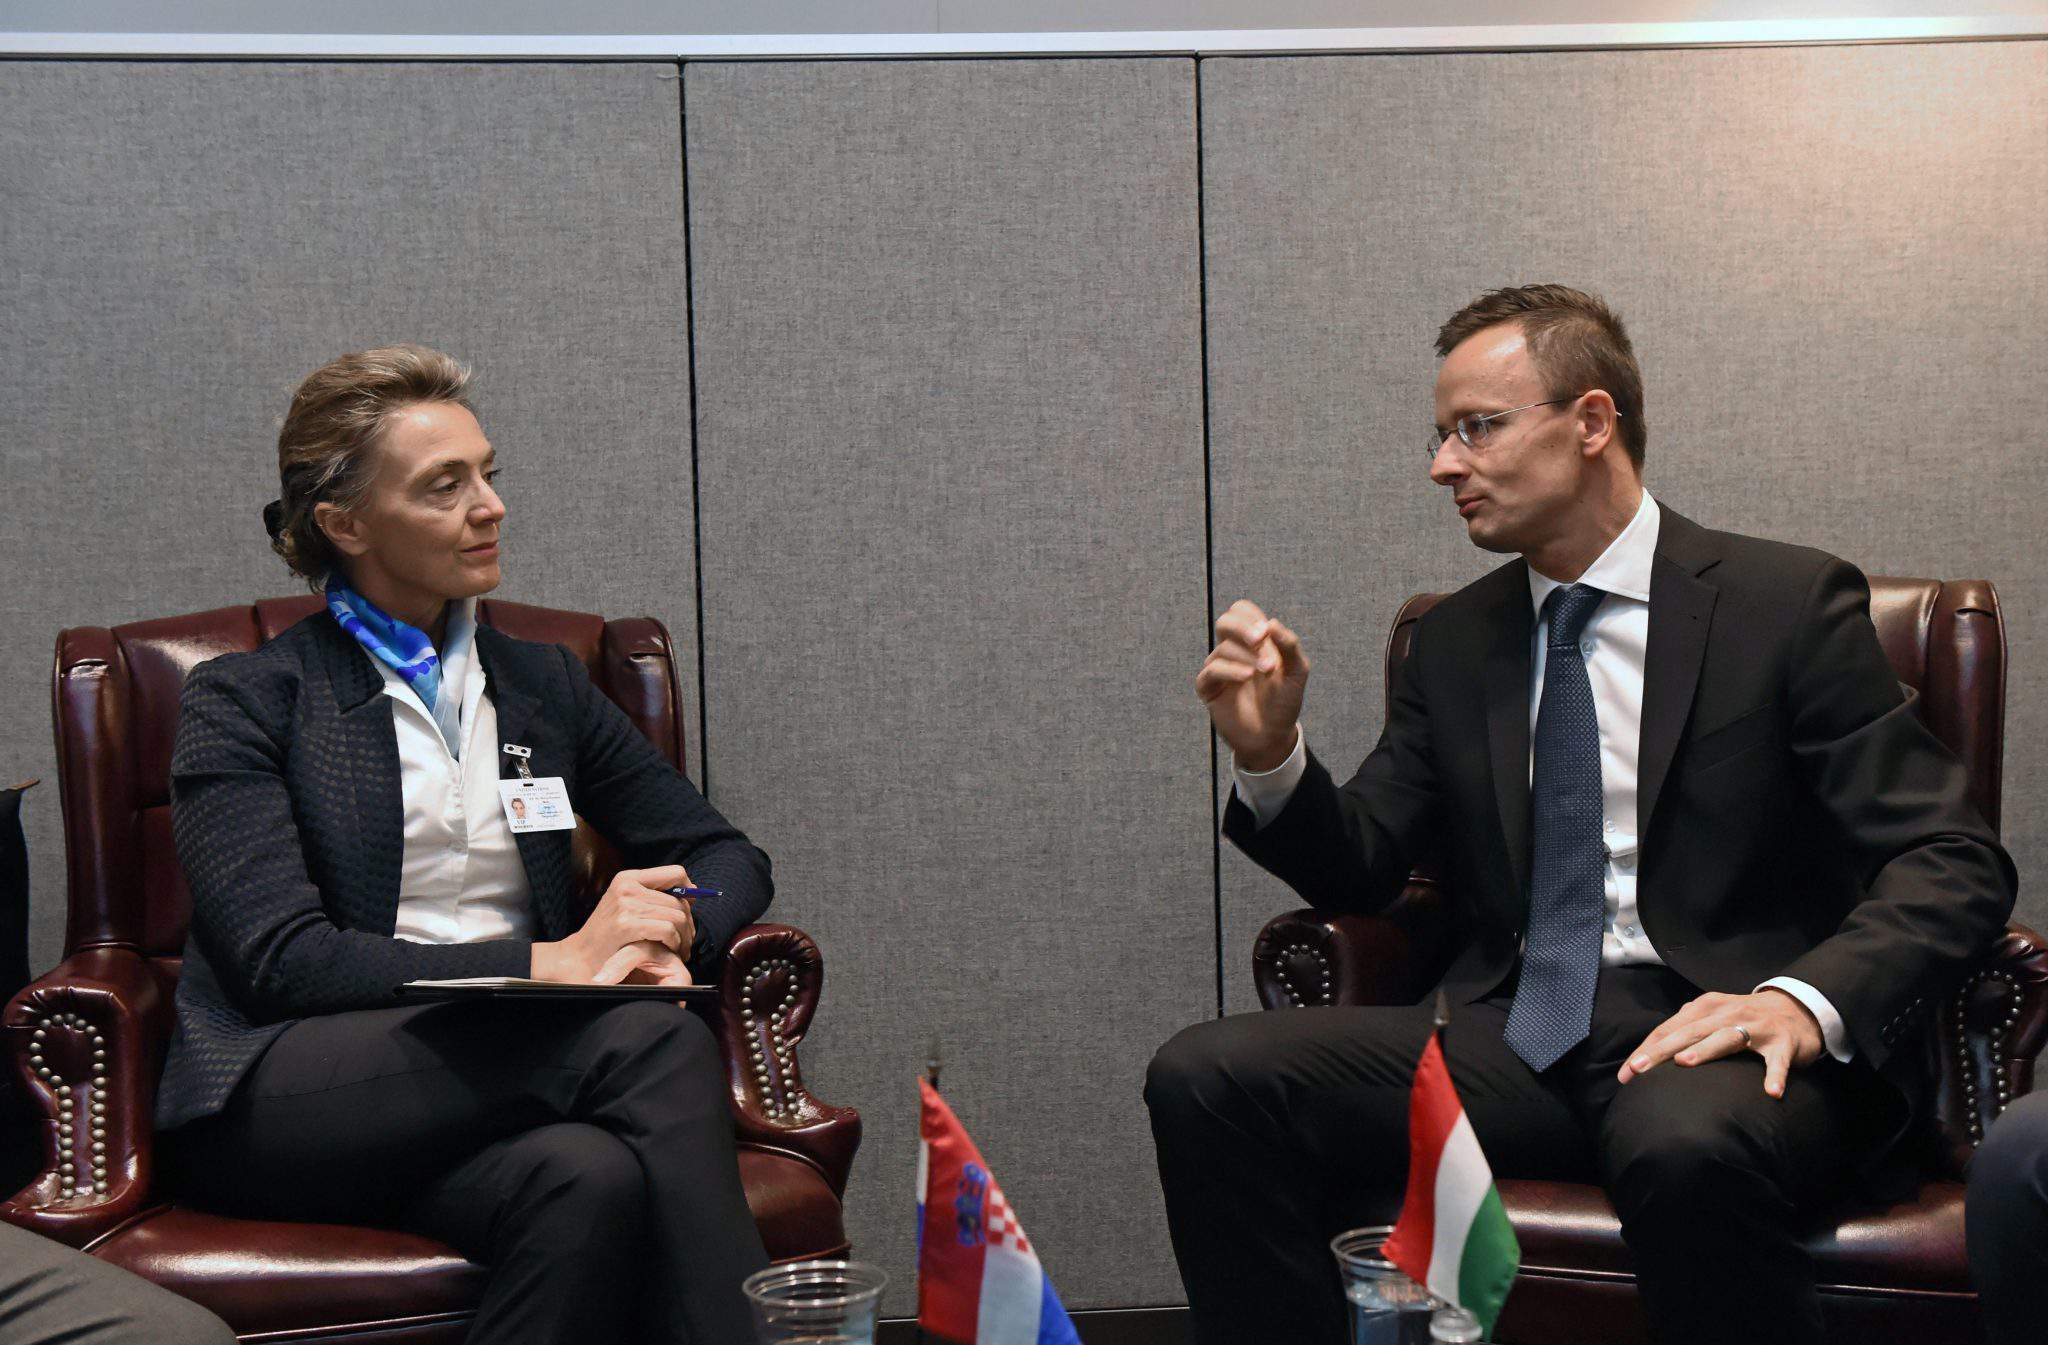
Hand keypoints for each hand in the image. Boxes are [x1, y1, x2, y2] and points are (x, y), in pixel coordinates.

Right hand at [531, 864, 696, 983]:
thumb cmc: (607, 936)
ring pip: (677, 916)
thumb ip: (653, 896)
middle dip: (688, 923)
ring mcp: (627, 904)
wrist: (579, 957)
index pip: (675, 872)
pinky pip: (667, 929)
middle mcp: (628, 886)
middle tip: (686, 941)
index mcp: (628, 878)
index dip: (688, 889)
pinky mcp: (627, 924)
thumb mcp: (626, 905)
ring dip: (684, 937)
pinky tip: (669, 951)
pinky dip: (674, 943)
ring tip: (679, 949)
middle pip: (679, 899)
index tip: (689, 906)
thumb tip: (692, 891)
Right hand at [1196, 599, 1309, 770]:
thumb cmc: (1285, 701)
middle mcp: (1233, 651)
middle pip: (1225, 622)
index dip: (1251, 617)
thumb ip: (1289, 645)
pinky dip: (1231, 670)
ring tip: (1266, 671)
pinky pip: (1212, 670)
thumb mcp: (1297, 671)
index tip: (1266, 633)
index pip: (1241, 611)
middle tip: (1260, 640)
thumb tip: (1272, 622)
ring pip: (1223, 648)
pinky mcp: (1209, 688)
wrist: (1273, 736)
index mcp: (1253, 642)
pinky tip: (1247, 676)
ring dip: (1247, 655)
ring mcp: (1219, 669)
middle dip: (1243, 628)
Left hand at [1616, 988, 1824, 1098]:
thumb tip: (1648, 1055)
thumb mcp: (1712, 1018)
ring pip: (1728, 1037)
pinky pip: (1778, 1060)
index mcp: (1706, 1007)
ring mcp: (1757, 1026)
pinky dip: (1775, 1074)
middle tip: (1639, 1069)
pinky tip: (1771, 1092)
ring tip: (1685, 1063)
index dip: (1646, 1050)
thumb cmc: (1743, 1018)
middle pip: (1690, 1031)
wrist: (1797, 1007)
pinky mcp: (1784, 1042)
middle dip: (1662, 1050)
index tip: (1626, 1073)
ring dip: (1706, 1049)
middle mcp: (1728, 1013)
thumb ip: (1685, 1032)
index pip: (1670, 1029)